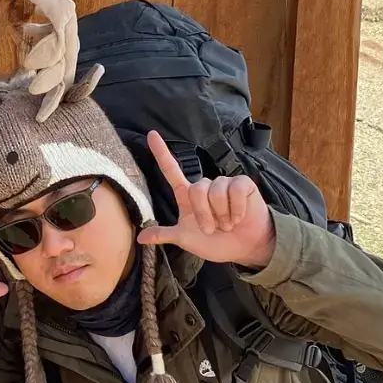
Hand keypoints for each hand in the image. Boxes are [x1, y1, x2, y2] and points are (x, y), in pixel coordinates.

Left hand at [135, 131, 275, 268]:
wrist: (244, 248)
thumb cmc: (214, 242)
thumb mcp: (185, 239)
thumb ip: (164, 235)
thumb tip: (139, 237)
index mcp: (187, 196)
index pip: (171, 170)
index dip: (161, 153)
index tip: (151, 135)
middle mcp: (204, 187)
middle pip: (196, 189)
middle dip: (204, 214)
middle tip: (213, 229)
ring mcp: (224, 184)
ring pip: (215, 191)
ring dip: (221, 214)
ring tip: (227, 224)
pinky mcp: (243, 185)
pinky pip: (235, 190)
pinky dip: (237, 209)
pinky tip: (239, 217)